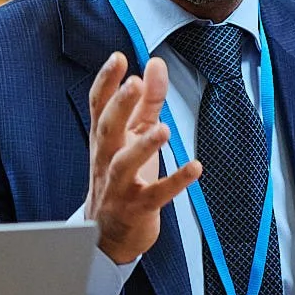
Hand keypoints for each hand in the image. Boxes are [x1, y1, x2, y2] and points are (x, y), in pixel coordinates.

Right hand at [83, 52, 200, 264]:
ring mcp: (120, 186)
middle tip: (134, 83)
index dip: (106, 82)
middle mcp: (107, 160)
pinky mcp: (138, 208)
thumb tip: (155, 65)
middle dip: (119, 106)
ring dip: (143, 145)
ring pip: (124, 163)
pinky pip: (157, 195)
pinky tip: (195, 168)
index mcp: (104, 139)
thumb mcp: (133, 136)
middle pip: (107, 129)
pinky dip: (176, 181)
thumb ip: (147, 101)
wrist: (107, 235)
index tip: (117, 59)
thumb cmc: (122, 178)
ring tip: (162, 129)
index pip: (99, 106)